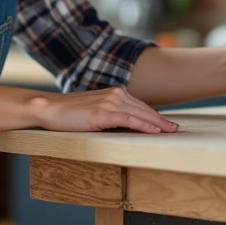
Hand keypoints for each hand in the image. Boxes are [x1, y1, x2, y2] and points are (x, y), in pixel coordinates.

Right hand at [28, 87, 178, 133]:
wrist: (49, 108)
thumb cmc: (69, 113)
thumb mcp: (94, 111)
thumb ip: (111, 114)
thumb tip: (127, 126)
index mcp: (114, 93)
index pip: (140, 106)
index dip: (155, 116)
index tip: (167, 124)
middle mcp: (115, 94)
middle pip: (144, 109)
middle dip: (161, 120)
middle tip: (176, 129)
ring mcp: (109, 103)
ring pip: (140, 114)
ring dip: (158, 124)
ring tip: (171, 132)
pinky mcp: (103, 114)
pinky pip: (130, 120)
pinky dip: (144, 125)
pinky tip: (155, 131)